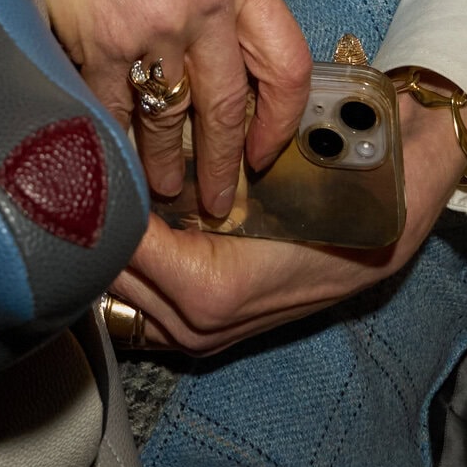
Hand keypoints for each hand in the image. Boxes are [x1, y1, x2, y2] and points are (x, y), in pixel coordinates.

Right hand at [0, 0, 310, 215]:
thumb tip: (228, 63)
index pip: (287, 61)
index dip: (283, 121)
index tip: (268, 153)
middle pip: (229, 105)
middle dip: (223, 165)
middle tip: (216, 201)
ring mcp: (151, 20)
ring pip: (169, 119)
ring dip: (165, 165)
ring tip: (160, 187)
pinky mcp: (97, 40)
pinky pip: (114, 112)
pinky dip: (112, 140)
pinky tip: (109, 154)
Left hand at [109, 90, 466, 353]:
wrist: (388, 227)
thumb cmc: (339, 194)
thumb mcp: (278, 164)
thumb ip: (216, 160)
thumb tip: (161, 132)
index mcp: (212, 289)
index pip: (124, 245)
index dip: (103, 198)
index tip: (86, 150)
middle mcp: (198, 324)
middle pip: (109, 271)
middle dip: (94, 220)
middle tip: (79, 158)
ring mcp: (197, 334)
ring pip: (117, 290)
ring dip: (105, 242)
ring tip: (97, 183)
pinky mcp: (199, 329)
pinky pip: (138, 302)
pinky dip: (125, 265)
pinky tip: (123, 218)